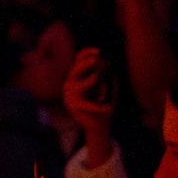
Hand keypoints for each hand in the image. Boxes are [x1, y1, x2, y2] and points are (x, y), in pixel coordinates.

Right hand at [61, 47, 116, 168]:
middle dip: (86, 64)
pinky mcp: (73, 107)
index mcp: (79, 77)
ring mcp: (70, 96)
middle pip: (75, 69)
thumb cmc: (104, 104)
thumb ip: (107, 76)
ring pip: (79, 85)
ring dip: (91, 82)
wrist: (98, 126)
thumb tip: (107, 63)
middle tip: (97, 60)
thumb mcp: (108, 88)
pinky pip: (86, 105)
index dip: (87, 53)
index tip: (99, 52)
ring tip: (99, 81)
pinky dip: (97, 107)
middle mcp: (71, 84)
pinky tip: (106, 108)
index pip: (78, 60)